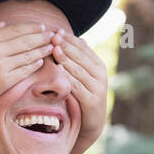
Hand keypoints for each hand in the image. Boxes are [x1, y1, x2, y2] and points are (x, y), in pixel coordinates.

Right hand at [0, 21, 55, 115]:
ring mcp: (1, 67)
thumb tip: (3, 24)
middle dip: (41, 37)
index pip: (15, 31)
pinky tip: (40, 61)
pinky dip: (33, 65)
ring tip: (51, 46)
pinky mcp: (4, 82)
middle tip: (52, 34)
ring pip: (27, 56)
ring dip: (41, 50)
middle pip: (24, 41)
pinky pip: (23, 71)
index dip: (31, 28)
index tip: (41, 27)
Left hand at [49, 30, 107, 153]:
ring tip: (54, 50)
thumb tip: (78, 38)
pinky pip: (77, 87)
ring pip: (78, 70)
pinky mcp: (92, 101)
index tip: (56, 31)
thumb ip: (80, 60)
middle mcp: (100, 75)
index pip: (83, 48)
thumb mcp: (83, 76)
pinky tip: (57, 72)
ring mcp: (97, 88)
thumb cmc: (83, 96)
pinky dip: (67, 78)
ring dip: (66, 59)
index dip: (70, 39)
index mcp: (98, 65)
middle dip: (66, 46)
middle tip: (53, 36)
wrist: (91, 123)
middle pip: (81, 57)